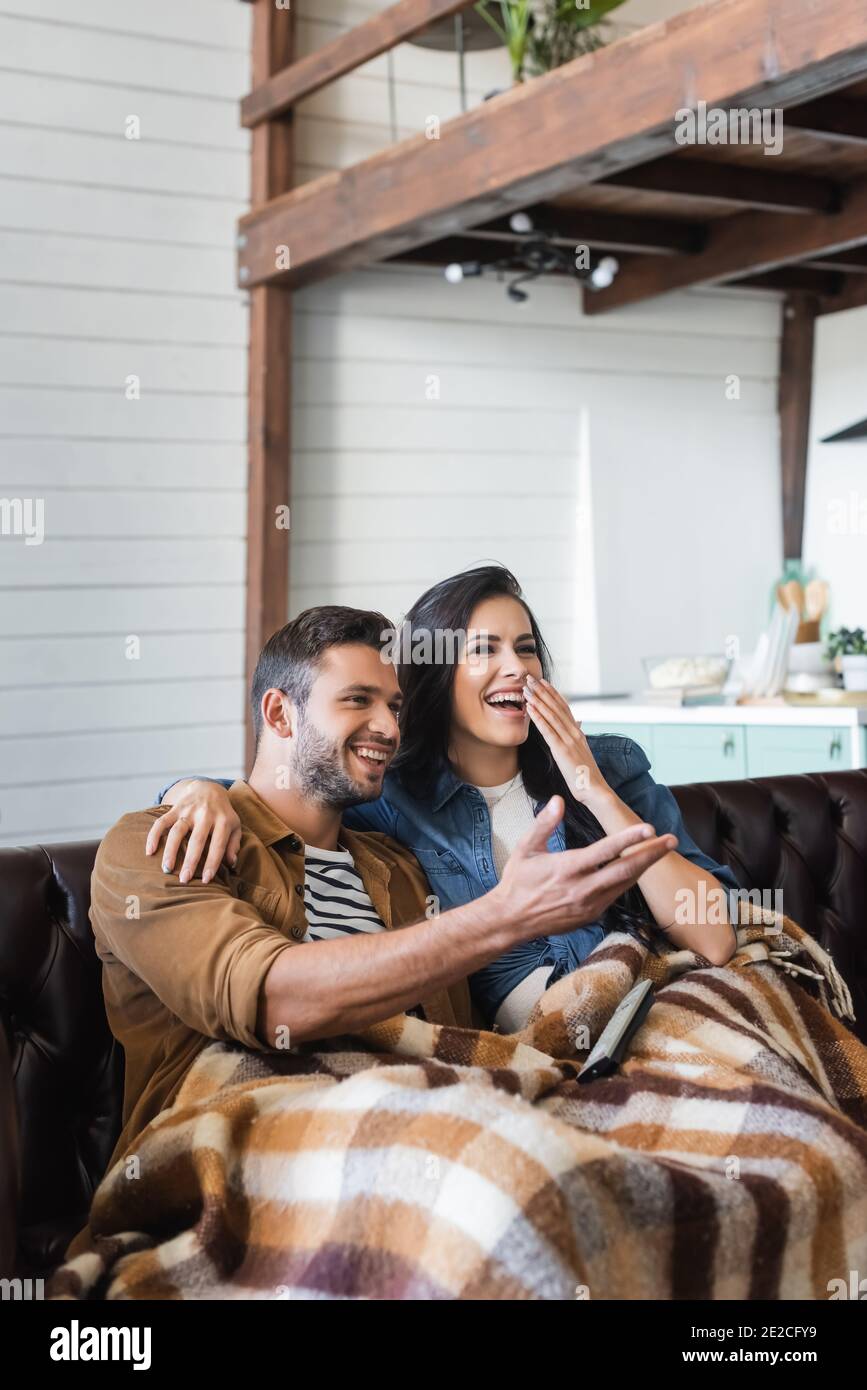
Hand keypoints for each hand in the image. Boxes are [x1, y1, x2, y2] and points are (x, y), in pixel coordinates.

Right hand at [145, 780, 240, 884]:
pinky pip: (161, 822)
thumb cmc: (223, 814)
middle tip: (183, 879)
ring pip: (177, 831)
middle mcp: (206, 815)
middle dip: (190, 861)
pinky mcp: (175, 808)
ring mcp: (189, 810)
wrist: (209, 788)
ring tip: (167, 868)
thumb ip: (233, 844)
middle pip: (197, 840)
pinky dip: (154, 835)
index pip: (218, 845)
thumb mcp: (234, 826)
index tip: (205, 880)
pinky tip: (149, 851)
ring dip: (170, 850)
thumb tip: (231, 863)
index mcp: (223, 821)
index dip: (212, 863)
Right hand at [495, 795, 676, 942]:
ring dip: (645, 867)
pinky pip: (616, 895)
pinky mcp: (591, 915)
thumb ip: (544, 823)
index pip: (605, 851)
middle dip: (652, 854)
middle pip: (626, 870)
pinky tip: (638, 869)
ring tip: (662, 850)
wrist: (511, 920)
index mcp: (567, 869)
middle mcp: (582, 889)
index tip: (649, 828)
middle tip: (672, 840)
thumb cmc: (518, 881)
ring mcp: (589, 905)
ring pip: (625, 883)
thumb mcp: (526, 848)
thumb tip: (558, 799)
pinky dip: (629, 880)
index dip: (629, 839)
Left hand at [524, 675, 609, 805]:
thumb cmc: (587, 776)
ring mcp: (569, 740)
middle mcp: (575, 732)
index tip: (543, 682)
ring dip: (538, 700)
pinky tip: (530, 708)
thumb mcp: (582, 753)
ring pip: (551, 715)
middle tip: (530, 678)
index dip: (553, 693)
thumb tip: (577, 725)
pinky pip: (548, 731)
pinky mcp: (562, 750)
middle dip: (543, 691)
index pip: (565, 708)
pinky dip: (538, 718)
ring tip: (526, 689)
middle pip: (557, 707)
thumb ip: (577, 738)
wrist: (595, 790)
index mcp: (578, 733)